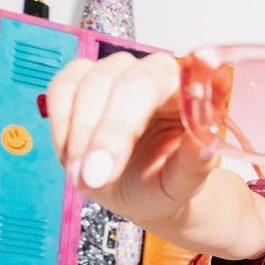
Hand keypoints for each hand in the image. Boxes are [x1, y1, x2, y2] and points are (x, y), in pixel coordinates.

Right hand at [45, 52, 217, 227]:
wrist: (150, 192)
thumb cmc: (170, 182)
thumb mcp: (185, 183)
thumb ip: (196, 161)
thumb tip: (204, 142)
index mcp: (184, 87)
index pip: (150, 85)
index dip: (122, 123)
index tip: (108, 164)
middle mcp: (149, 72)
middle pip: (111, 82)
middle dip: (99, 135)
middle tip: (92, 179)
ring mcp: (114, 73)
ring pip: (81, 85)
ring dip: (77, 137)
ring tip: (85, 179)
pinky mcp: (82, 81)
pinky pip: (60, 90)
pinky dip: (61, 128)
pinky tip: (73, 160)